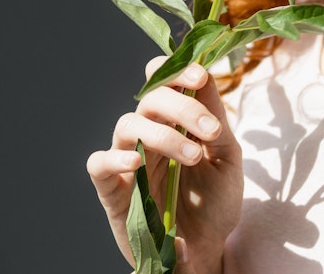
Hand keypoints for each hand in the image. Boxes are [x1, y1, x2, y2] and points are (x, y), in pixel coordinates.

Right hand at [87, 58, 242, 272]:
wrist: (206, 252)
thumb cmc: (214, 204)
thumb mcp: (226, 160)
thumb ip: (216, 120)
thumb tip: (207, 77)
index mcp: (173, 122)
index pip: (163, 82)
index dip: (177, 71)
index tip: (201, 76)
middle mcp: (147, 135)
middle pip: (149, 99)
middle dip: (180, 105)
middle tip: (209, 129)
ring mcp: (127, 161)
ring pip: (127, 124)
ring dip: (161, 135)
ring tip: (191, 156)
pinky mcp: (112, 190)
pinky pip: (98, 164)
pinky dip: (113, 157)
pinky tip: (136, 161)